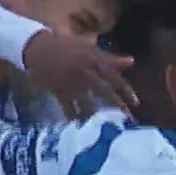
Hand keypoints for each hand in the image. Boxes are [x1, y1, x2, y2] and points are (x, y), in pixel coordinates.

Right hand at [22, 30, 137, 117]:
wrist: (39, 48)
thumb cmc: (66, 46)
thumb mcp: (90, 49)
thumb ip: (111, 58)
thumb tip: (133, 62)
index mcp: (94, 60)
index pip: (114, 77)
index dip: (126, 91)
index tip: (136, 103)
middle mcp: (85, 73)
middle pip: (104, 92)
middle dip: (117, 106)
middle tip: (129, 120)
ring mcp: (72, 84)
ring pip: (87, 104)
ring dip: (97, 116)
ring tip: (105, 127)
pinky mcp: (60, 92)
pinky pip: (69, 109)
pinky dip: (74, 118)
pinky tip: (80, 127)